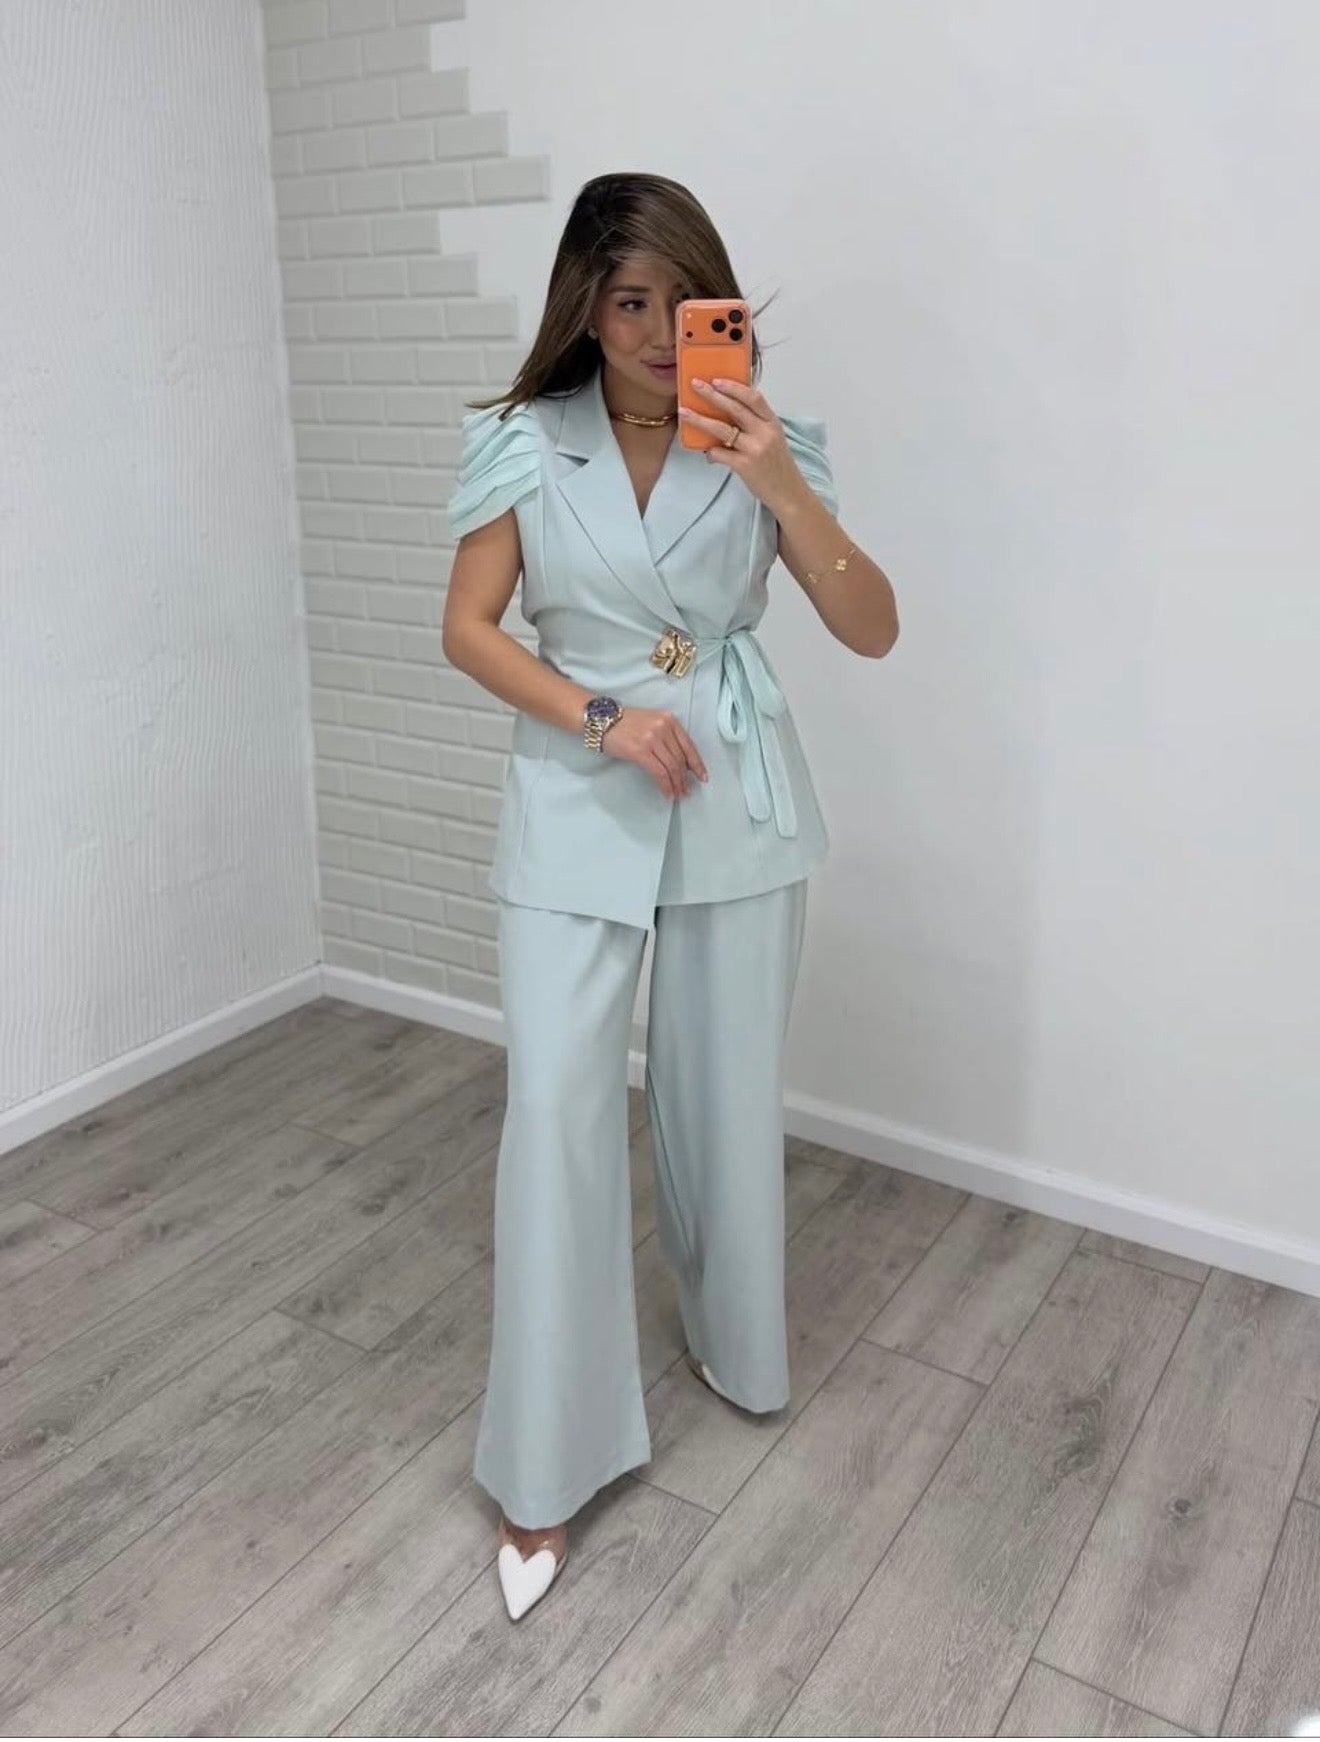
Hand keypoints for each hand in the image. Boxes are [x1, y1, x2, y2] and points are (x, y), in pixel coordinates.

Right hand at [600, 707, 708, 800]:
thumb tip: (679, 762)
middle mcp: (663, 727)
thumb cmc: (624, 723)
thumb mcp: (651, 722)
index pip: (689, 745)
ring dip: (677, 784)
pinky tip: (667, 792)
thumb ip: (667, 737)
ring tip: (677, 794)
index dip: (697, 764)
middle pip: (680, 759)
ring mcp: (653, 738)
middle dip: (685, 778)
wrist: (601, 721)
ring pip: (672, 767)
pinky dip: (665, 785)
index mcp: (669, 720)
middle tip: (686, 791)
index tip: (702, 776)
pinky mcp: (641, 751)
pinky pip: (659, 772)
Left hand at [678, 378, 808, 514]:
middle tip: (695, 385)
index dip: (734, 387)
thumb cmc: (778, 466)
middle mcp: (764, 433)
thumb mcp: (773, 438)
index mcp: (772, 423)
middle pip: (734, 408)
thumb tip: (728, 411)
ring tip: (684, 412)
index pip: (753, 398)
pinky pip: (719, 453)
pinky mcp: (744, 465)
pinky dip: (710, 452)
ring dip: (700, 419)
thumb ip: (756, 424)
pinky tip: (708, 454)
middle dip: (712, 395)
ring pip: (722, 429)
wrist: (788, 493)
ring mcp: (754, 449)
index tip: (717, 380)